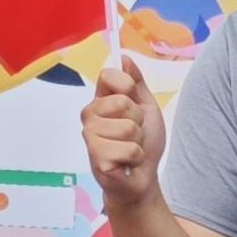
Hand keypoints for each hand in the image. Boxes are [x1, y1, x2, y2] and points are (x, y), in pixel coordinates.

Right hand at [82, 56, 166, 211]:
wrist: (142, 179)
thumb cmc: (142, 144)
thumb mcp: (146, 108)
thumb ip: (136, 83)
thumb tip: (124, 57)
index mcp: (100, 101)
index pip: (108, 75)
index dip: (127, 86)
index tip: (133, 102)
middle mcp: (90, 116)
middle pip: (123, 102)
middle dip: (138, 121)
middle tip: (133, 135)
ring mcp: (90, 137)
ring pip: (128, 127)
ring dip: (138, 142)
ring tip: (130, 151)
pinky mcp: (97, 157)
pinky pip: (129, 148)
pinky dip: (135, 157)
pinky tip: (126, 163)